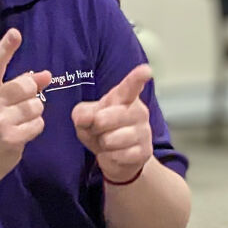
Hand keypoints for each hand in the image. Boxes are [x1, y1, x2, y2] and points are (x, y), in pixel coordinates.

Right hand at [0, 28, 50, 183]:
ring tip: (18, 121)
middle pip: (26, 85)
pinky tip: (21, 133)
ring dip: (34, 113)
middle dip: (31, 93)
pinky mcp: (11, 138)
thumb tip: (46, 74)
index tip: (15, 33)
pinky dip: (35, 127)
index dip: (5, 48)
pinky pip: (38, 124)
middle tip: (19, 105)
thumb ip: (17, 85)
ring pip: (36, 105)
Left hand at [72, 63, 154, 183]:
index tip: (146, 70)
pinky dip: (109, 157)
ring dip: (103, 144)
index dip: (138, 77)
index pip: (131, 86)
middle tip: (99, 128)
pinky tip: (115, 154)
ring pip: (110, 140)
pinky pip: (117, 156)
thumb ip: (82, 114)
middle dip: (95, 127)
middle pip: (105, 119)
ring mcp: (144, 132)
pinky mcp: (144, 151)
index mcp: (125, 97)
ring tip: (108, 141)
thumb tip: (87, 118)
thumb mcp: (85, 117)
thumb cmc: (101, 129)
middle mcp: (139, 111)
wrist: (117, 157)